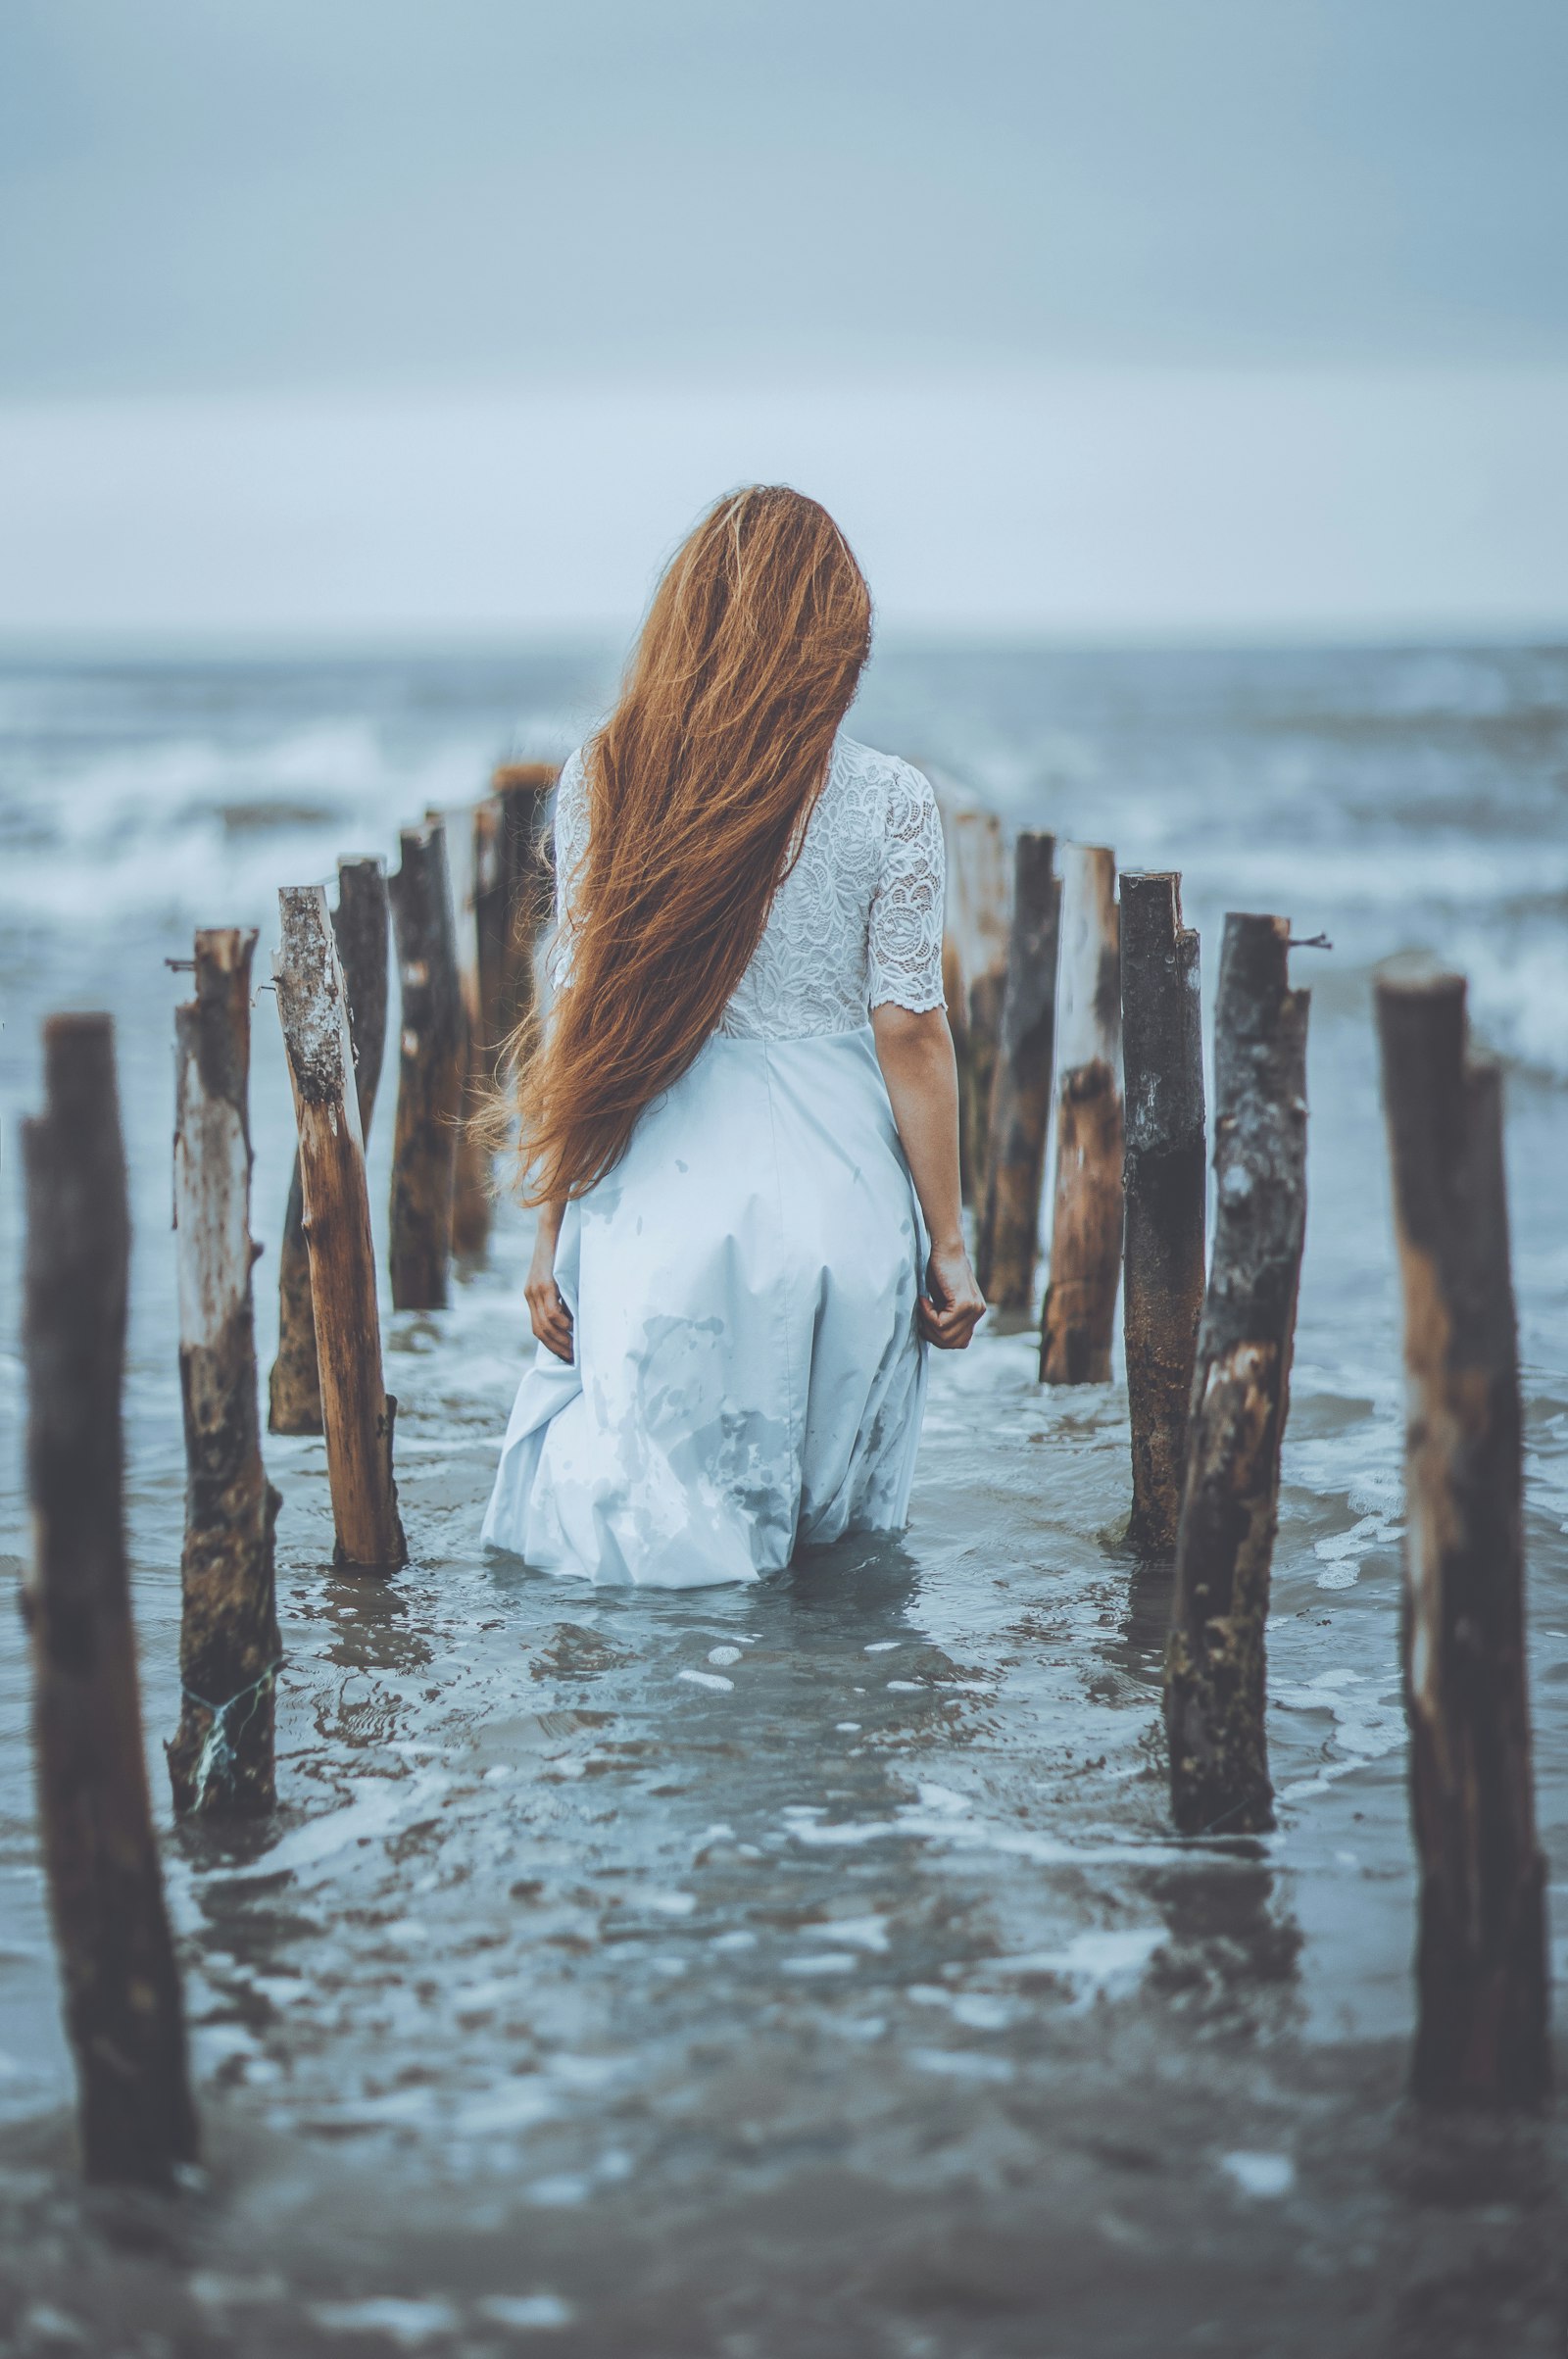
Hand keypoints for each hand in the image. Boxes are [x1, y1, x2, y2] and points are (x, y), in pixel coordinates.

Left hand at [525, 1224, 573, 1362]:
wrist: (553, 1225)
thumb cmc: (562, 1249)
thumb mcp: (560, 1277)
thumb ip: (563, 1295)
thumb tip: (578, 1316)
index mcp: (532, 1295)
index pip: (538, 1330)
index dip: (552, 1346)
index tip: (567, 1358)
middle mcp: (530, 1294)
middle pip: (540, 1332)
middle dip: (557, 1348)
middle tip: (574, 1359)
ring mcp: (535, 1289)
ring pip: (545, 1324)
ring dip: (561, 1339)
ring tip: (576, 1349)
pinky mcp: (544, 1282)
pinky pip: (551, 1309)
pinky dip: (562, 1322)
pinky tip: (573, 1328)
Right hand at [919, 1241, 984, 1350]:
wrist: (944, 1247)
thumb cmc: (938, 1270)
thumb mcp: (942, 1300)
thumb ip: (944, 1317)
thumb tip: (934, 1337)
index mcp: (975, 1313)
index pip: (959, 1343)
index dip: (938, 1337)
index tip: (926, 1320)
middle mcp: (978, 1312)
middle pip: (952, 1344)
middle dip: (932, 1334)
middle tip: (922, 1314)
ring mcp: (974, 1309)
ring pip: (947, 1336)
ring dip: (928, 1324)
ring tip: (923, 1305)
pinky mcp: (964, 1304)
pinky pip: (941, 1324)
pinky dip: (927, 1314)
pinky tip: (925, 1299)